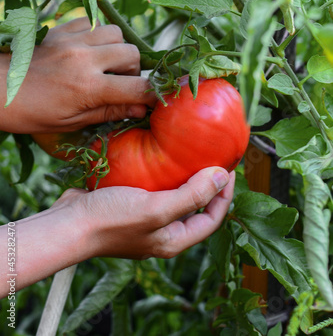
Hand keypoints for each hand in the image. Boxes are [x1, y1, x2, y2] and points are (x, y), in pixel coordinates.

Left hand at [0, 18, 155, 133]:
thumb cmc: (31, 113)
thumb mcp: (72, 122)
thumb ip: (109, 111)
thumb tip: (141, 109)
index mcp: (88, 88)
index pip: (137, 87)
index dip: (151, 94)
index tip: (152, 99)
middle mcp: (84, 59)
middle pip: (132, 54)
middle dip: (133, 70)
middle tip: (119, 82)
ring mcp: (72, 40)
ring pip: (115, 32)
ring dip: (117, 48)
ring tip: (105, 63)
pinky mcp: (60, 29)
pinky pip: (91, 21)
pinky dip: (97, 34)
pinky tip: (88, 48)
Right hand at [59, 166, 233, 259]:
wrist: (69, 224)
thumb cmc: (113, 220)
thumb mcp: (157, 208)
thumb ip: (192, 195)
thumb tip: (222, 176)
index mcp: (174, 240)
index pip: (212, 218)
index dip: (225, 195)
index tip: (229, 168)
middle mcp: (162, 232)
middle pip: (195, 207)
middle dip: (207, 185)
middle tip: (213, 158)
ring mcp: (145, 219)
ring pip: (174, 196)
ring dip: (184, 177)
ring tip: (190, 154)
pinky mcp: (130, 206)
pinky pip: (154, 189)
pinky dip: (161, 174)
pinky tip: (159, 156)